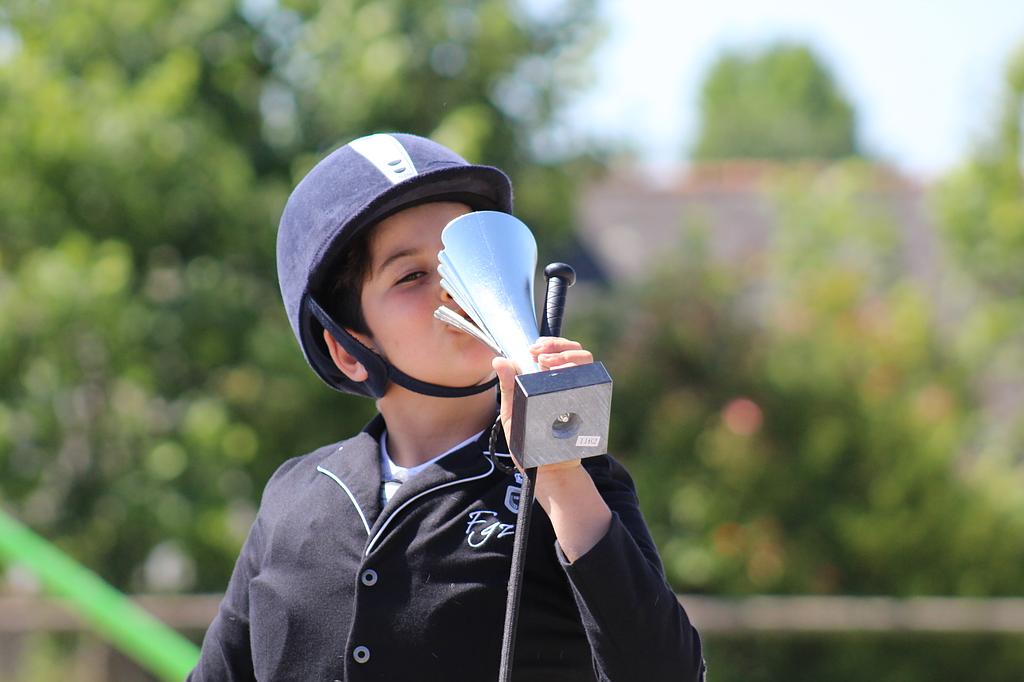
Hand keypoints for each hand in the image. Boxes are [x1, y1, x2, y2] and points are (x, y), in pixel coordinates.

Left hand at [491, 337, 593, 472]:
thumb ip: (507, 389)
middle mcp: (567, 384)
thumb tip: (499, 360)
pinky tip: (564, 378)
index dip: (548, 343)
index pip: (556, 350)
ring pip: (586, 360)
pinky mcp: (590, 404)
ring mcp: (580, 393)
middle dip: (558, 345)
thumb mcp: (512, 414)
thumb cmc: (529, 443)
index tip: (533, 349)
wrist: (547, 470)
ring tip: (549, 364)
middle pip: (574, 350)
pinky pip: (593, 381)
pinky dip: (581, 373)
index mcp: (548, 381)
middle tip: (540, 355)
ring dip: (569, 355)